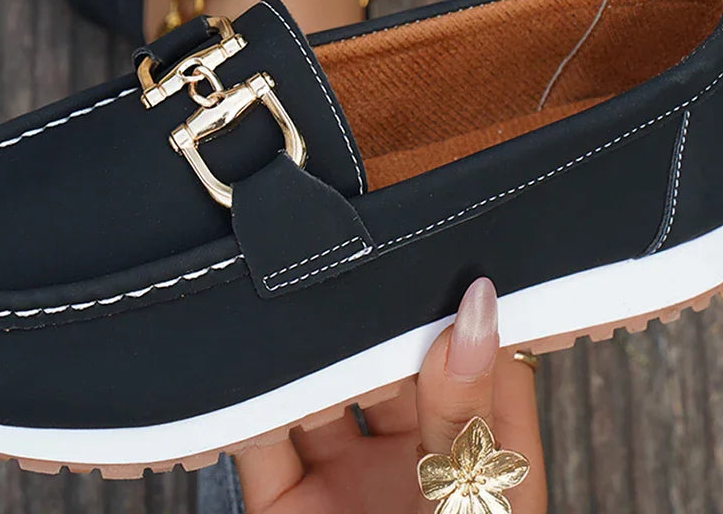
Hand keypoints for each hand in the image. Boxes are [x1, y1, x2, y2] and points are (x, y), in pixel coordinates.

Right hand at [235, 278, 546, 512]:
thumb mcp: (474, 508)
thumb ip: (466, 411)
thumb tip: (479, 304)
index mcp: (483, 458)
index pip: (472, 353)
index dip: (452, 293)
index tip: (434, 235)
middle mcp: (412, 460)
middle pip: (384, 360)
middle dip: (362, 311)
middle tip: (343, 248)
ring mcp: (345, 482)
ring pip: (315, 389)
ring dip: (299, 349)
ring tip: (284, 291)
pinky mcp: (283, 507)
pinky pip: (255, 438)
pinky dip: (242, 402)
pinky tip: (240, 361)